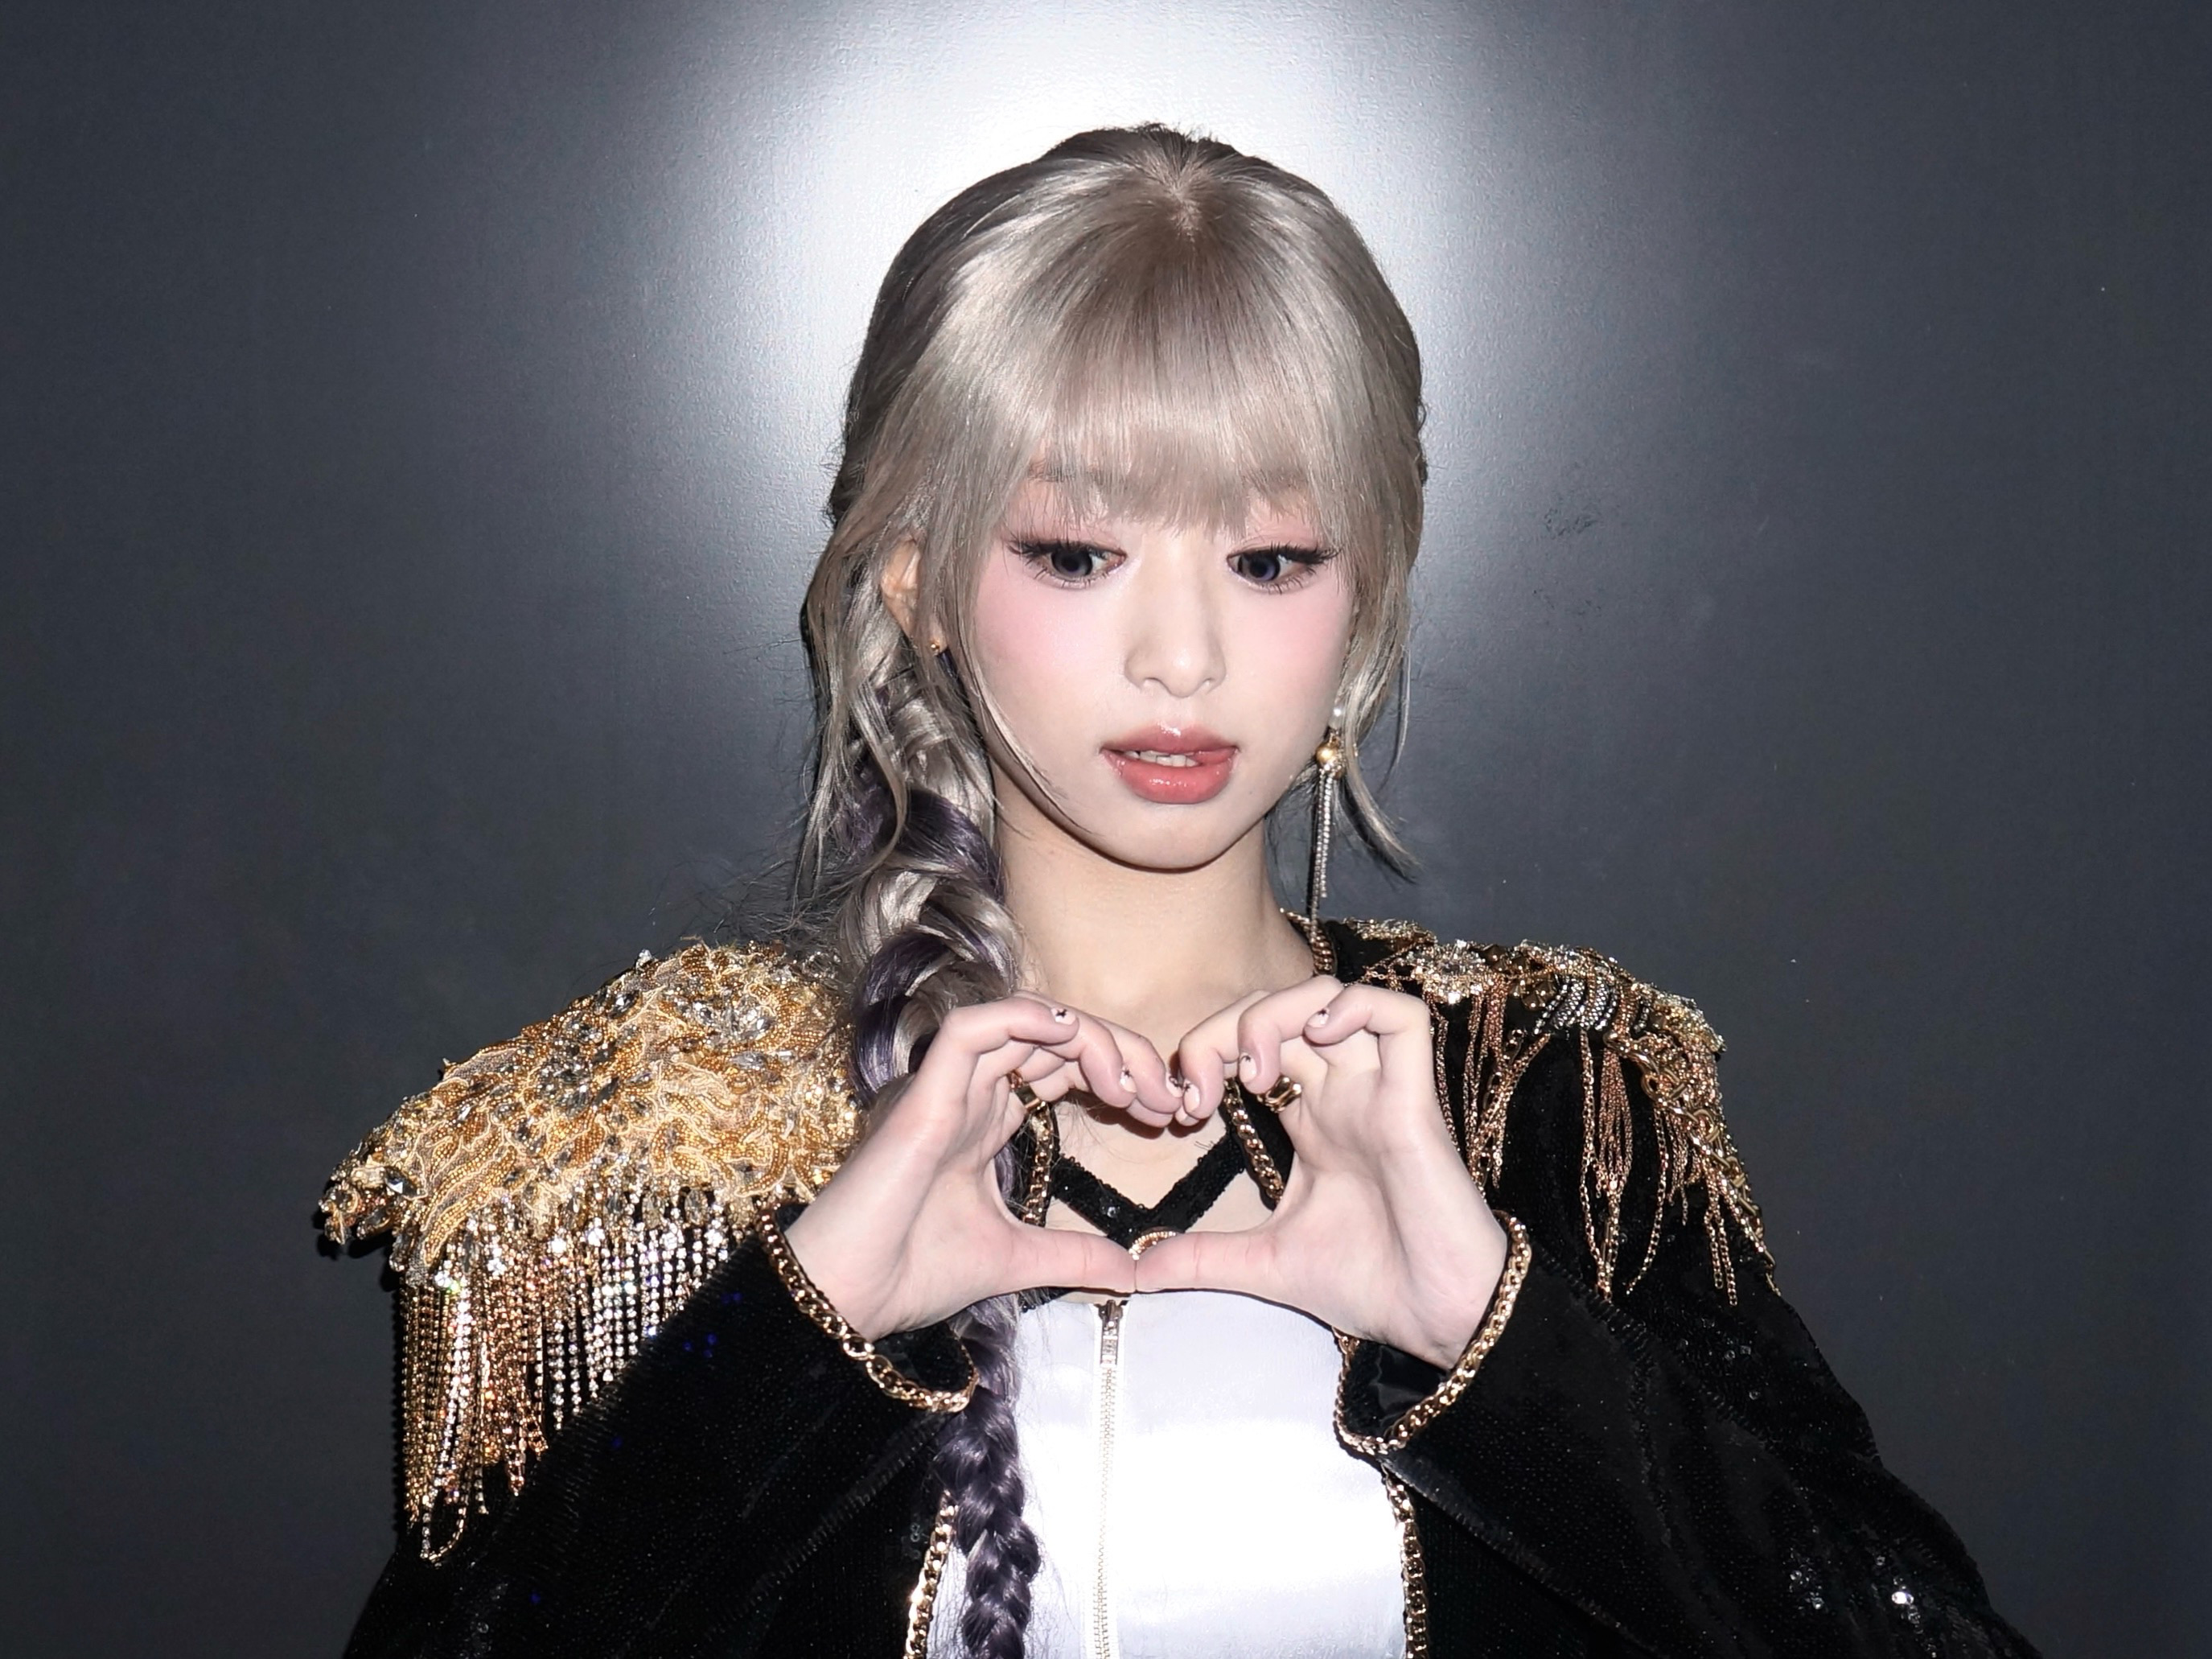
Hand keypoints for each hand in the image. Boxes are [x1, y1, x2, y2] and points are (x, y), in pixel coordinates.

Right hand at [783, 996, 1175, 1338]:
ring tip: (1131, 1079)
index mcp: (987, 1123)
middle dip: (1119, 1052)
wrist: (853, 1297)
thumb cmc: (914, 1272)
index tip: (1166, 1112)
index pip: (1061, 1067)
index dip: (1118, 1074)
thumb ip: (1074, 1257)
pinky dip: (1022, 1018)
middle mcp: (969, 1094)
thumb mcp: (1017, 1260)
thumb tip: (1131, 1272)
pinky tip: (1069, 1035)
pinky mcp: (924, 1095)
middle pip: (1053, 1038)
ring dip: (1086, 1036)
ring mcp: (946, 1089)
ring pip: (1022, 1023)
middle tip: (1167, 1095)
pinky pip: (970, 1028)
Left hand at [1137, 977, 1509, 1366]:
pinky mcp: (1417, 1096)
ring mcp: (1380, 1088)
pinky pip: (1400, 1015)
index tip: (1181, 1108)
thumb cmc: (1369, 1283)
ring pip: (1332, 995)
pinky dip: (1353, 1007)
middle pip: (1282, 1010)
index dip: (1208, 1053)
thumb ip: (1202, 1258)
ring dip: (1278, 1012)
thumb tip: (1135, 1272)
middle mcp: (1343, 1091)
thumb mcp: (1265, 1263)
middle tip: (1201, 1085)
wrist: (1434, 1316)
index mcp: (1310, 1117)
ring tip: (1252, 1071)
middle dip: (1227, 1027)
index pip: (1252, 1044)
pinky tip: (1315, 1041)